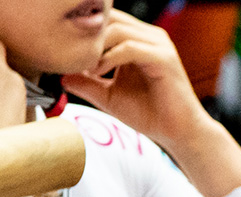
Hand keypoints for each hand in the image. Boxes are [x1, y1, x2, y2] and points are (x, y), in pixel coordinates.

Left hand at [61, 11, 240, 196]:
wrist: (179, 133)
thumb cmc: (150, 115)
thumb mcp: (109, 97)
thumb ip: (87, 83)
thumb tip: (61, 76)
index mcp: (138, 40)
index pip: (107, 21)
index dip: (85, 32)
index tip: (65, 51)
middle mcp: (149, 36)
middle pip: (110, 19)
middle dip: (88, 36)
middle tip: (70, 56)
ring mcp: (158, 44)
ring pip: (118, 30)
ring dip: (96, 47)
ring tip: (84, 67)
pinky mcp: (164, 58)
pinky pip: (130, 47)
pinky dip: (110, 58)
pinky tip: (98, 73)